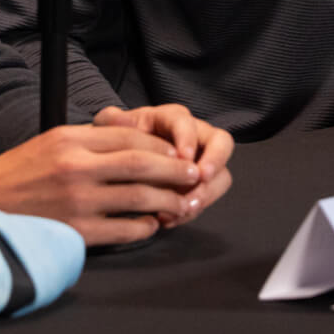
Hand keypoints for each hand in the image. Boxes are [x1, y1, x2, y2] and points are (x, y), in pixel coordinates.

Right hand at [0, 124, 203, 245]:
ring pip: (139, 198)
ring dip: (168, 202)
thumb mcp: (51, 141)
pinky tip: (152, 225)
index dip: (161, 146)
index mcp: (70, 139)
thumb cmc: (17, 173)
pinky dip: (144, 228)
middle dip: (175, 171)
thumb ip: (91, 139)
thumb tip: (137, 140)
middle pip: (142, 165)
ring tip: (181, 205)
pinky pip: (123, 230)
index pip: (130, 136)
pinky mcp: (75, 232)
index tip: (178, 153)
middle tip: (194, 176)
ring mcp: (76, 201)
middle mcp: (76, 167)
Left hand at [92, 104, 234, 227]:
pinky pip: (207, 198)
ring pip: (220, 175)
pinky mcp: (199, 187)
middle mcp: (194, 137)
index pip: (188, 123)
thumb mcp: (112, 129)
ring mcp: (201, 162)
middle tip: (202, 178)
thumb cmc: (119, 143)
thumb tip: (114, 115)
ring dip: (206, 193)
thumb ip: (112, 121)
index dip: (188, 139)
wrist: (120, 167)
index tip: (184, 157)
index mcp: (172, 118)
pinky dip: (191, 210)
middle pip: (222, 142)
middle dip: (215, 161)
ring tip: (184, 208)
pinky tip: (169, 219)